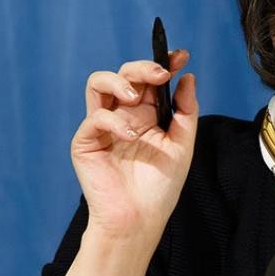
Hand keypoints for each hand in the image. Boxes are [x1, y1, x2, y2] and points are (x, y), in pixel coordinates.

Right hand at [70, 49, 197, 242]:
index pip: (151, 80)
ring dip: (119, 81)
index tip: (181, 56)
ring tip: (136, 96)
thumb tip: (188, 78)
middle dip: (143, 67)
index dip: (165, 63)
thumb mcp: (182, 145)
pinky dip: (113, 121)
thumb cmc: (160, 186)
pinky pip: (94, 118)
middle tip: (161, 73)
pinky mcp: (86, 142)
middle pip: (125, 74)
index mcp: (146, 114)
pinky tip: (130, 135)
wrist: (141, 219)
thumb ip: (185, 112)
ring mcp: (103, 126)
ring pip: (98, 83)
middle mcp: (123, 115)